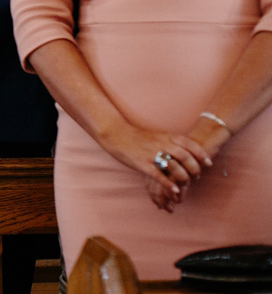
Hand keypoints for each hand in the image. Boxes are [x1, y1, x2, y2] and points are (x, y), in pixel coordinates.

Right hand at [96, 123, 210, 206]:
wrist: (115, 134)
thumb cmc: (136, 136)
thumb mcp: (156, 136)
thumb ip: (169, 142)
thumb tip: (184, 151)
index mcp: (165, 136)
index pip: (189, 144)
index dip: (200, 154)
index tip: (208, 162)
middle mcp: (160, 144)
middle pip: (185, 155)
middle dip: (195, 167)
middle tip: (197, 175)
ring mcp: (151, 154)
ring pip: (174, 165)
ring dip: (184, 176)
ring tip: (187, 184)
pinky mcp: (142, 163)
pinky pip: (158, 175)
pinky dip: (169, 184)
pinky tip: (175, 191)